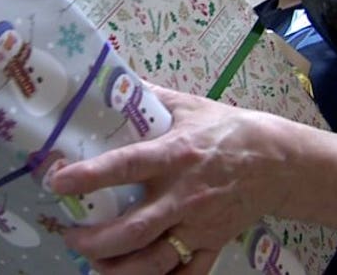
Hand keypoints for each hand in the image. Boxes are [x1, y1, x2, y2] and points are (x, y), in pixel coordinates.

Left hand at [50, 82, 293, 273]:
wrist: (279, 161)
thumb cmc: (228, 130)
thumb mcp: (189, 105)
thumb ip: (150, 96)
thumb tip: (113, 81)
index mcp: (175, 155)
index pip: (126, 166)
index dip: (89, 176)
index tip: (57, 181)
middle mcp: (184, 195)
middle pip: (134, 229)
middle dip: (95, 241)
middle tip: (71, 235)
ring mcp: (199, 225)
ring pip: (154, 261)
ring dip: (118, 270)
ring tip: (94, 263)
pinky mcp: (212, 244)